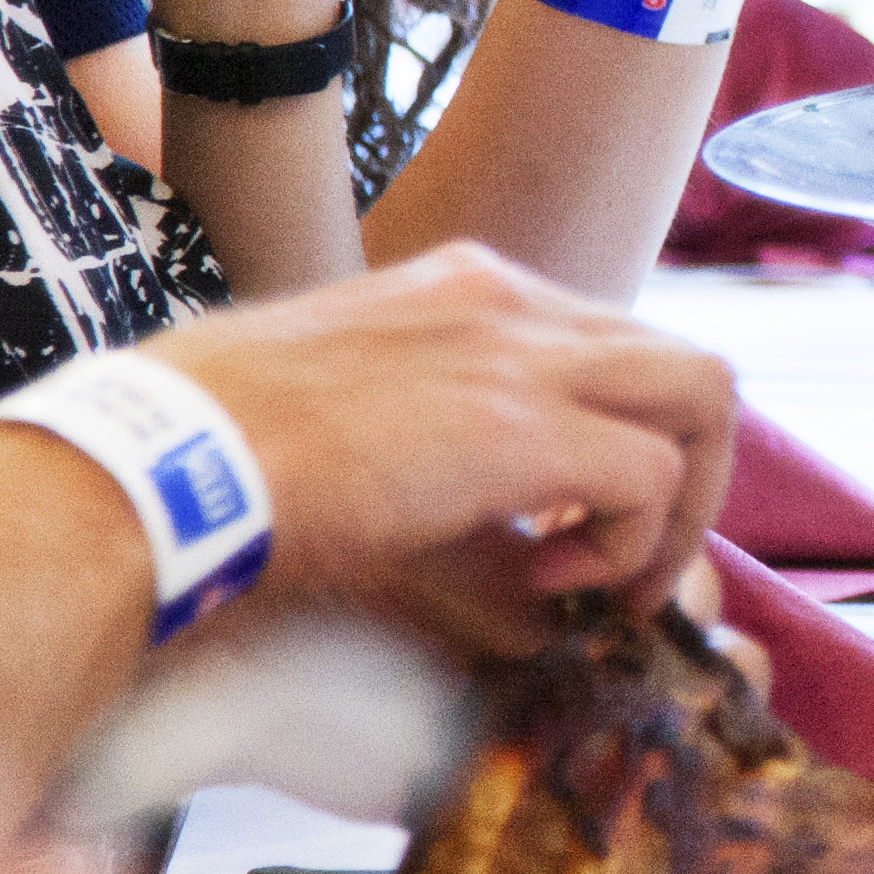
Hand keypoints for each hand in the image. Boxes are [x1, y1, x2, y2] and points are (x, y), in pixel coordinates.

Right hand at [163, 238, 738, 654]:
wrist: (169, 456)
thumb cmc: (221, 449)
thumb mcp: (355, 421)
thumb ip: (440, 454)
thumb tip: (504, 552)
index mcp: (467, 289)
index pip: (608, 347)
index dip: (619, 443)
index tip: (569, 528)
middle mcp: (510, 301)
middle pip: (683, 366)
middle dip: (690, 474)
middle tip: (629, 563)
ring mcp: (521, 353)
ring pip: (703, 398)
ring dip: (682, 507)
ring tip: (611, 583)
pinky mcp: (523, 427)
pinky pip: (651, 478)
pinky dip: (630, 546)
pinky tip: (555, 584)